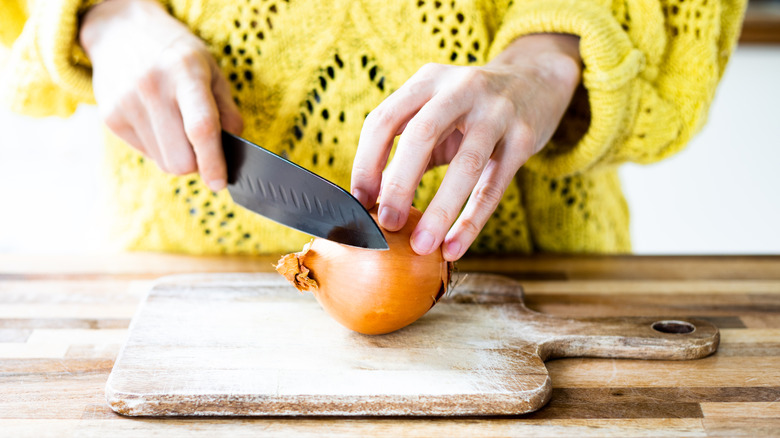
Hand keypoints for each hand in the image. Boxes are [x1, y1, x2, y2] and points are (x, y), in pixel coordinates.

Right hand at [79, 0, 242, 190]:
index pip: (201, 128)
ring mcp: (126, 104)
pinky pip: (147, 154)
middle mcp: (152, 87)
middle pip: (180, 159)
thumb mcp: (211, 70)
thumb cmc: (176, 54)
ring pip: (164, 163)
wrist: (120, 31)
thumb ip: (227, 110)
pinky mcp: (110, 118)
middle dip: (198, 163)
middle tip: (203, 147)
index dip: (213, 162)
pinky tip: (158, 122)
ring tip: (178, 126)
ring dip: (178, 155)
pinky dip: (160, 147)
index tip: (220, 183)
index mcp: (185, 72)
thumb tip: (234, 147)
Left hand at [351, 34, 580, 260]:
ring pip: (466, 164)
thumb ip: (405, 151)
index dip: (366, 163)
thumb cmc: (471, 109)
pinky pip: (494, 186)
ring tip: (422, 246)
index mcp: (428, 80)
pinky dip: (471, 221)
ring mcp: (497, 111)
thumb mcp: (436, 114)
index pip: (384, 120)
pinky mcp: (524, 138)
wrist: (537, 81)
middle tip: (387, 224)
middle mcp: (461, 88)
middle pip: (422, 135)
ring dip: (440, 210)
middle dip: (400, 184)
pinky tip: (454, 247)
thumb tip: (371, 201)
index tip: (359, 202)